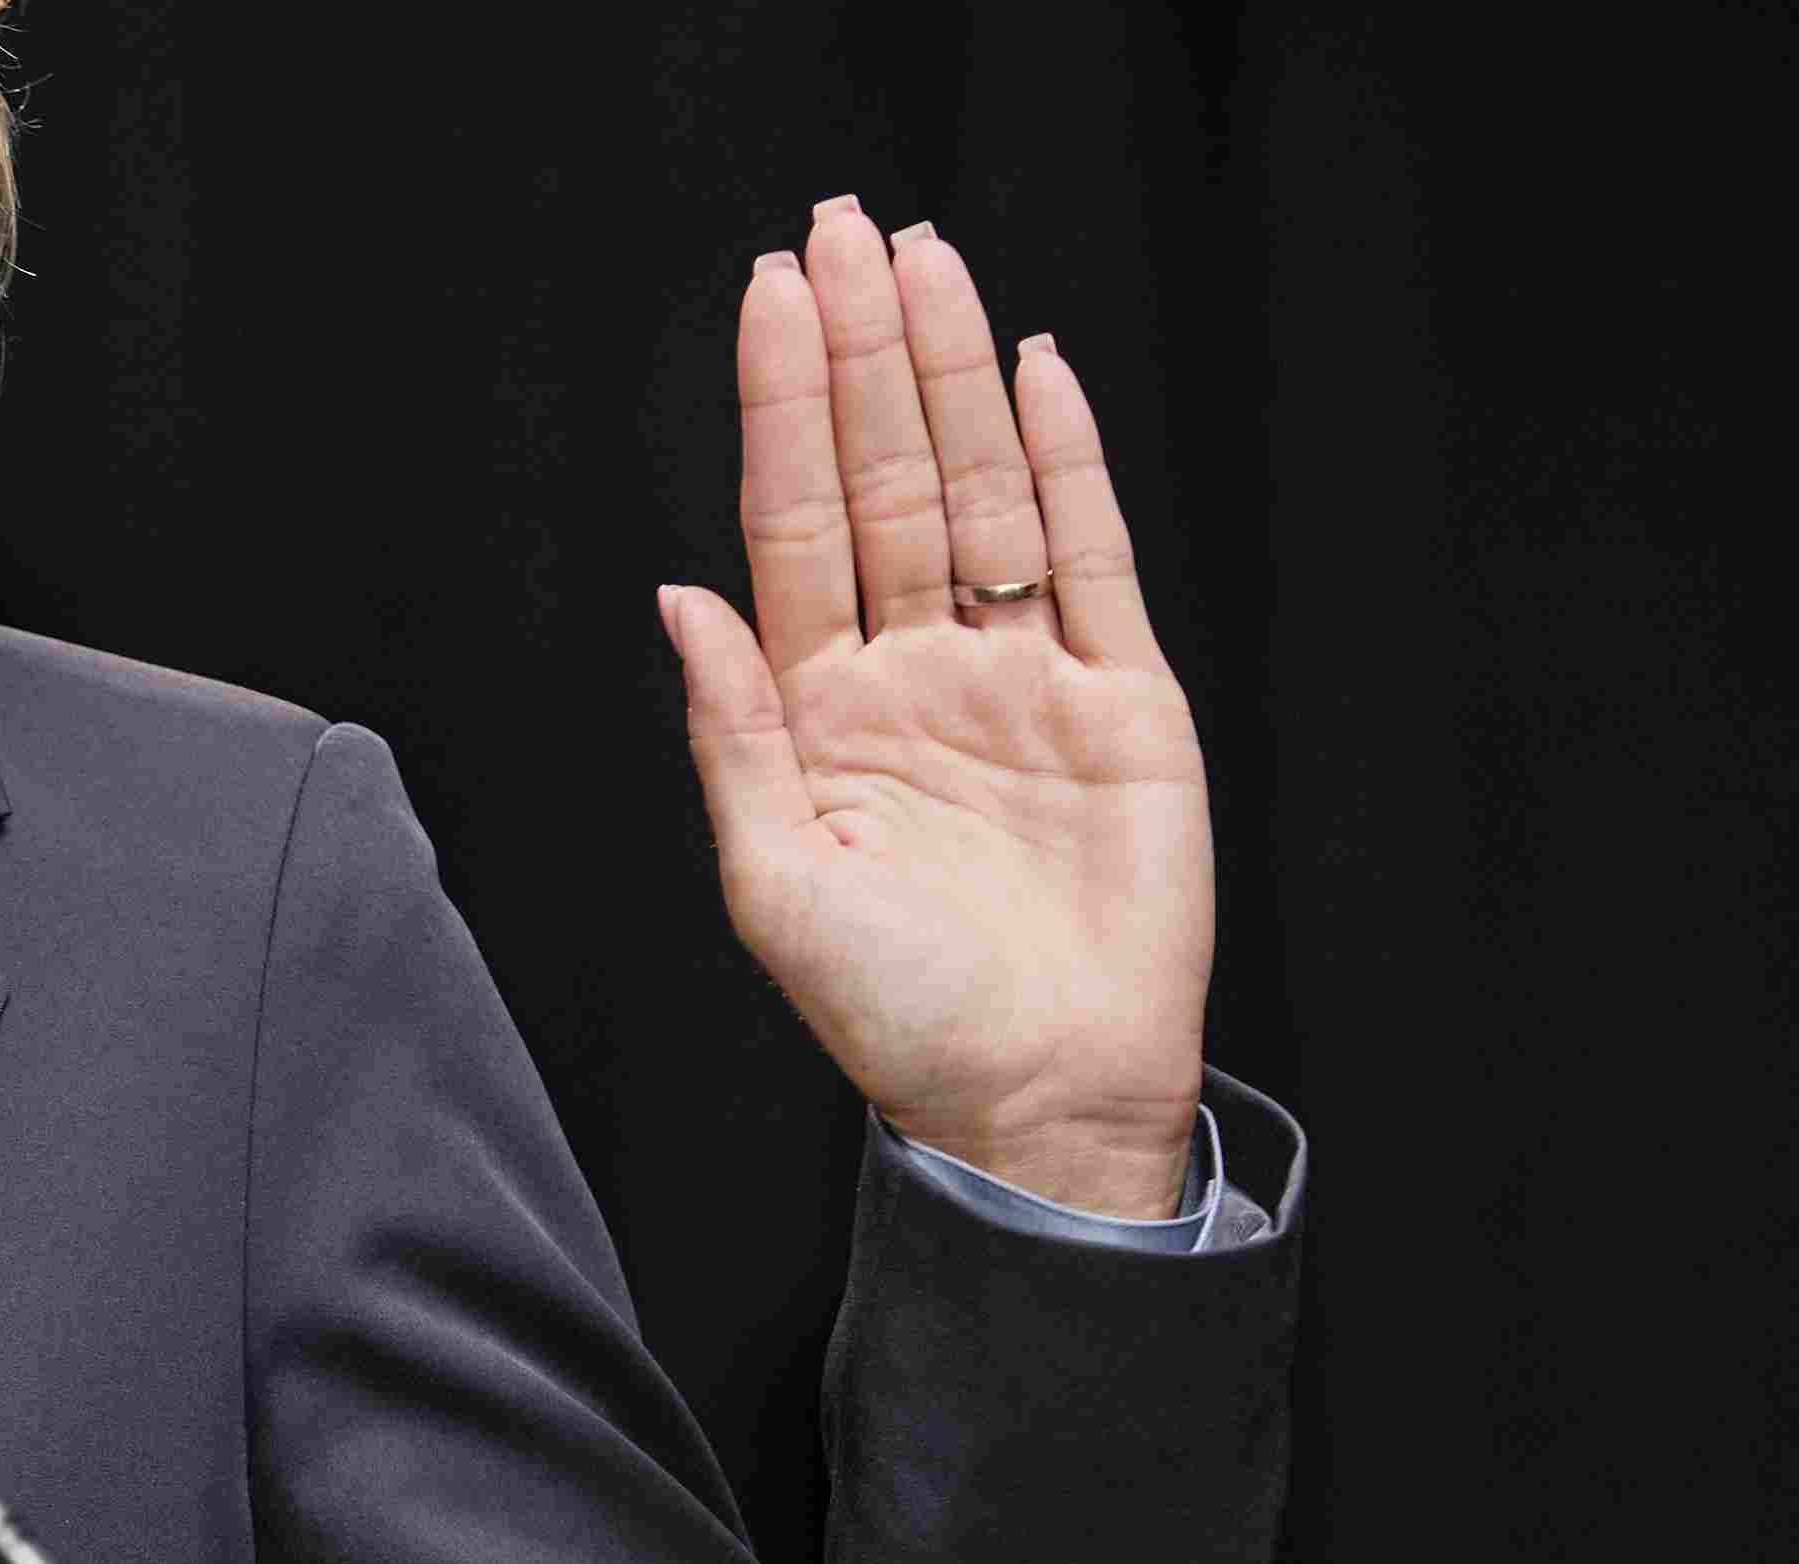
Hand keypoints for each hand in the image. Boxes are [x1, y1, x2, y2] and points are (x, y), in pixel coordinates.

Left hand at [660, 194, 1215, 1218]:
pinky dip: (1069, 462)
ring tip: (927, 263)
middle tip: (843, 231)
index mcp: (822, 715)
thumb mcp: (776, 887)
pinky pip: (1092, 556)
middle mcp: (917, 675)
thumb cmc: (896, 1019)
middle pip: (886, 481)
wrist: (1036, 1097)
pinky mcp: (1120, 699)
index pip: (793, 529)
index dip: (780, 413)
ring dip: (954, 378)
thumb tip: (678, 598)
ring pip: (984, 493)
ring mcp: (1020, 677)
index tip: (770, 301)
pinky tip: (1037, 375)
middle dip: (863, 357)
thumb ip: (731, 737)